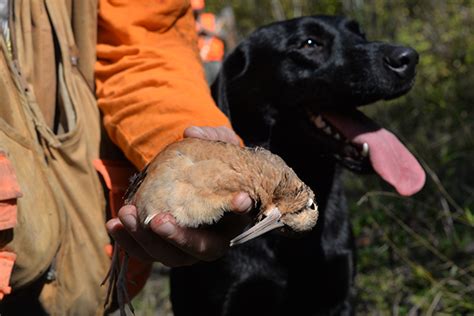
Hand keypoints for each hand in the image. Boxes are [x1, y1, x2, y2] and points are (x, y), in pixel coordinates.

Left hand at [105, 126, 251, 266]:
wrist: (194, 179)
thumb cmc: (213, 164)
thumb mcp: (220, 145)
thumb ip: (212, 137)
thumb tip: (191, 133)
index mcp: (233, 216)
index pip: (242, 218)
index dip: (240, 211)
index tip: (240, 200)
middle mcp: (213, 239)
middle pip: (200, 250)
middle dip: (178, 238)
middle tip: (159, 221)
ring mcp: (185, 247)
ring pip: (168, 255)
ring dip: (144, 239)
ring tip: (126, 215)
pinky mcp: (162, 246)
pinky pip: (145, 252)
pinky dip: (127, 241)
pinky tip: (114, 223)